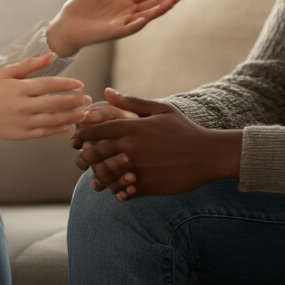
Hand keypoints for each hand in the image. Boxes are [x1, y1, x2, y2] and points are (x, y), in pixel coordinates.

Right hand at [0, 54, 91, 139]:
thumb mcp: (7, 72)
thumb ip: (30, 65)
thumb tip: (51, 55)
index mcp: (20, 88)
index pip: (49, 85)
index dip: (67, 84)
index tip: (80, 84)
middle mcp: (22, 105)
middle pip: (54, 103)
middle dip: (74, 101)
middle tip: (88, 99)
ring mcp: (21, 122)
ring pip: (51, 120)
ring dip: (70, 117)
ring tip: (83, 114)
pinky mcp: (20, 135)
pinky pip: (43, 133)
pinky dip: (57, 131)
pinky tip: (69, 127)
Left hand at [45, 0, 185, 57]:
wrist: (64, 25)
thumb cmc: (78, 7)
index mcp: (124, 1)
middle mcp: (127, 12)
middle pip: (153, 4)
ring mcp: (122, 23)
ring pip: (146, 15)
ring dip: (160, 9)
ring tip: (175, 1)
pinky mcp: (113, 32)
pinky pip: (129, 28)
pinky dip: (138, 23)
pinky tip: (148, 16)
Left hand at [72, 89, 241, 199]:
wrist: (208, 154)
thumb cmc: (184, 130)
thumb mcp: (160, 110)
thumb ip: (131, 102)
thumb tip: (108, 91)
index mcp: (133, 128)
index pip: (95, 132)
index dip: (80, 136)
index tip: (75, 141)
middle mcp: (132, 148)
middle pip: (94, 155)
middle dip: (82, 159)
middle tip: (80, 161)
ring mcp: (139, 168)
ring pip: (105, 177)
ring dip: (97, 178)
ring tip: (96, 180)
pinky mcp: (147, 186)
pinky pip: (122, 192)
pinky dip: (116, 192)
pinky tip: (117, 190)